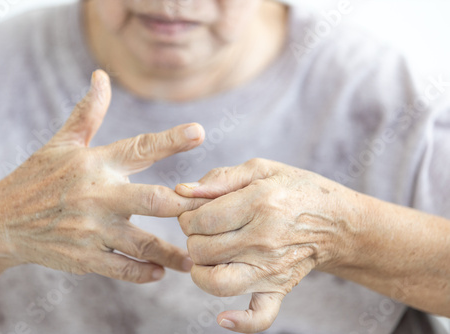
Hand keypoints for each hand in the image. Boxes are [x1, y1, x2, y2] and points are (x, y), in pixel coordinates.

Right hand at [0, 70, 206, 282]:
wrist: (1, 222)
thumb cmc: (37, 178)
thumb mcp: (62, 143)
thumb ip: (89, 112)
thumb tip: (102, 75)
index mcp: (95, 163)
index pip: (140, 148)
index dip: (171, 140)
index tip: (200, 132)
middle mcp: (97, 196)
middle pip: (151, 201)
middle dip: (183, 206)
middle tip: (209, 210)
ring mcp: (91, 230)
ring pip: (143, 243)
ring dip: (172, 253)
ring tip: (195, 259)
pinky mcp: (84, 258)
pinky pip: (122, 268)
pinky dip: (144, 272)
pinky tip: (160, 272)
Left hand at [176, 158, 358, 332]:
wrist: (336, 221)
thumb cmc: (295, 189)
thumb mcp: (261, 169)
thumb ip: (220, 178)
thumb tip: (182, 190)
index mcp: (260, 204)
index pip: (201, 220)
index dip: (188, 215)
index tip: (197, 211)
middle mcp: (264, 239)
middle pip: (202, 250)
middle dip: (193, 238)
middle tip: (205, 229)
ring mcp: (272, 268)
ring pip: (216, 282)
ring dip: (201, 270)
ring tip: (208, 256)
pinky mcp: (279, 289)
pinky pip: (258, 316)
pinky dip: (240, 321)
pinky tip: (223, 317)